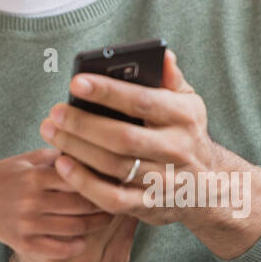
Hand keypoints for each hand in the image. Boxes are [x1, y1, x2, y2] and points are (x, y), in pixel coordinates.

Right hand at [0, 148, 114, 257]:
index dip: (100, 180)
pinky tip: (84, 240)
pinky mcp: (23, 243)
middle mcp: (32, 200)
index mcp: (35, 176)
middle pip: (81, 206)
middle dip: (104, 204)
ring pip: (74, 228)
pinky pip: (58, 249)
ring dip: (95, 226)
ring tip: (107, 219)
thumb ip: (57, 156)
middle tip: (120, 201)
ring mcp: (28, 224)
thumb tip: (92, 151)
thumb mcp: (28, 159)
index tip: (116, 180)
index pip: (78, 178)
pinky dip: (75, 246)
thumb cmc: (5, 175)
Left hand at [38, 48, 260, 257]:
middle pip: (123, 137)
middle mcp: (176, 150)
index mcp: (184, 118)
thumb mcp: (188, 104)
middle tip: (55, 112)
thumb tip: (162, 54)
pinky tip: (63, 165)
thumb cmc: (186, 134)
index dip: (108, 92)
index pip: (143, 101)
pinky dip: (83, 183)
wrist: (209, 189)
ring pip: (114, 166)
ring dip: (77, 149)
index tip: (76, 82)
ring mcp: (163, 182)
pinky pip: (111, 198)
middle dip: (83, 123)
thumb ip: (171, 79)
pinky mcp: (149, 207)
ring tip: (51, 132)